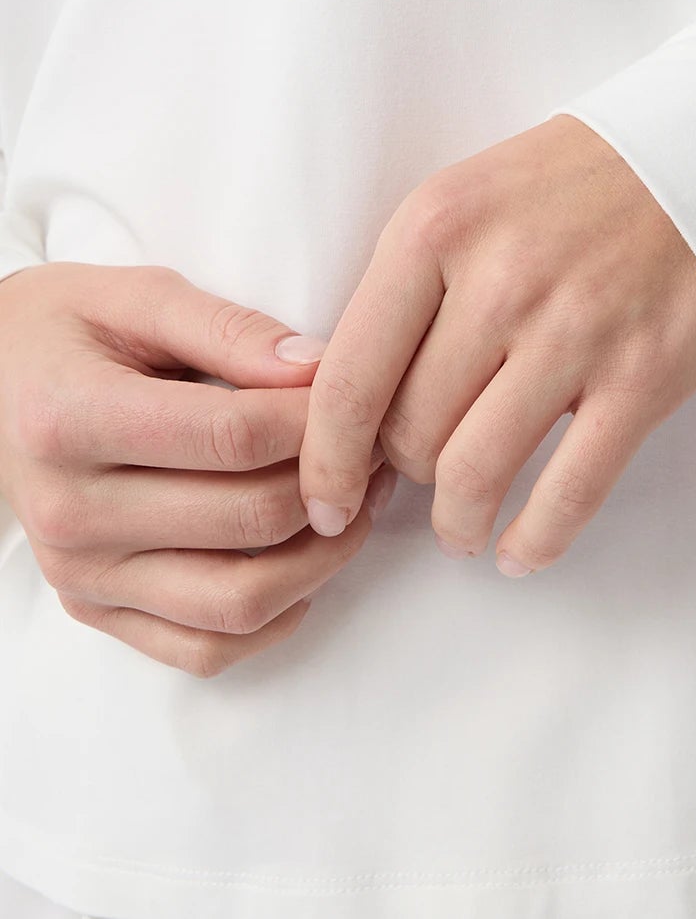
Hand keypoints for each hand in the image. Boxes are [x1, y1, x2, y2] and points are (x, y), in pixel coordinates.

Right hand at [0, 261, 396, 676]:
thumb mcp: (138, 296)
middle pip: (248, 520)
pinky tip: (305, 562)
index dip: (317, 419)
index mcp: (72, 421)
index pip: (234, 438)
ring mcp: (81, 574)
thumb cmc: (66, 329)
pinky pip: (205, 647)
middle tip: (380, 445)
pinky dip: (274, 616)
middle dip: (336, 483)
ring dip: (323, 558)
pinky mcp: (96, 610)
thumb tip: (318, 370)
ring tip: (358, 503)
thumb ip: (230, 329)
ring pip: (238, 601)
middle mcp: (71, 513)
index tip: (359, 394)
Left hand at [297, 114, 695, 574]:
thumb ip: (406, 288)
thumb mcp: (465, 199)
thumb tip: (349, 408)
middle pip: (410, 432)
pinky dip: (536, 540)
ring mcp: (576, 331)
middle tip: (420, 475)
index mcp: (437, 228)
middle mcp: (500, 280)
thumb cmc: (570, 187)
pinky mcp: (642, 377)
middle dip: (405, 473)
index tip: (326, 501)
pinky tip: (521, 550)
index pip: (349, 378)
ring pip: (476, 472)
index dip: (327, 461)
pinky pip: (569, 492)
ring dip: (458, 520)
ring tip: (462, 526)